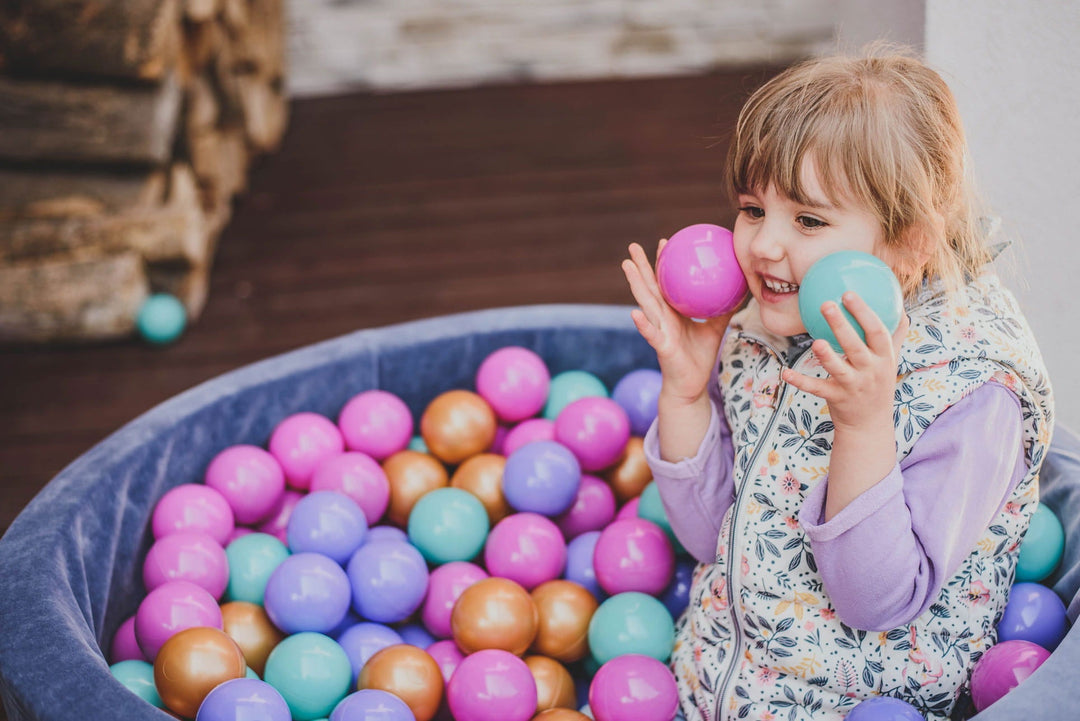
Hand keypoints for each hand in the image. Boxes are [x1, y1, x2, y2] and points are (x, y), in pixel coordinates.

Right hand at [622, 240, 732, 404]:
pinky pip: (651, 335)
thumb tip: (741, 288)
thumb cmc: (700, 357)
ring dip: (635, 284)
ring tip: (627, 266)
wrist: (692, 385)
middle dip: (640, 267)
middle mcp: (662, 318)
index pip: (665, 283)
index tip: (664, 242)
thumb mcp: (716, 328)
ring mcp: (659, 331)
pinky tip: (634, 313)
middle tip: (632, 246)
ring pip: (645, 304)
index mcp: (672, 312)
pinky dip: (643, 325)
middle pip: (649, 288)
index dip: (663, 263)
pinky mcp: (661, 347)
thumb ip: (723, 309)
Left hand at [780, 291, 909, 431]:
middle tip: (827, 304)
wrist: (870, 425)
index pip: (877, 331)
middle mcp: (870, 371)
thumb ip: (894, 337)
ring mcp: (853, 386)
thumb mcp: (890, 362)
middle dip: (842, 325)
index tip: (848, 294)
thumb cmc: (877, 385)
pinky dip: (801, 381)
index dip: (864, 312)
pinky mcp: (836, 398)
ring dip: (827, 356)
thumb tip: (903, 311)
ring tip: (815, 341)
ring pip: (839, 369)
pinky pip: (817, 389)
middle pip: (856, 346)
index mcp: (883, 358)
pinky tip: (785, 372)